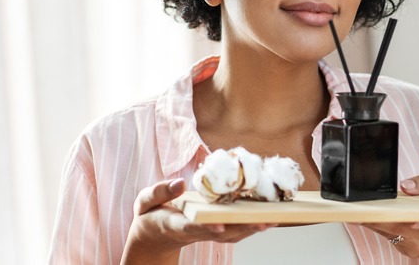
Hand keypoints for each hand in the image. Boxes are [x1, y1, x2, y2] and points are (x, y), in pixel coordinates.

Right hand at [121, 178, 274, 264]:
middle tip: (264, 221)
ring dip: (252, 228)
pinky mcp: (214, 230)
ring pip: (231, 234)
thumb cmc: (150, 216)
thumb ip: (160, 192)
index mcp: (175, 225)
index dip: (206, 226)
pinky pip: (234, 230)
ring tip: (273, 218)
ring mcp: (205, 234)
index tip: (220, 224)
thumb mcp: (144, 202)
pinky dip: (250, 225)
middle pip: (221, 233)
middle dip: (242, 227)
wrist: (154, 236)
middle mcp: (194, 232)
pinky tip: (267, 216)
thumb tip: (180, 183)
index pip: (192, 227)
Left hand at [362, 175, 418, 263]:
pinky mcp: (406, 250)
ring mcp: (417, 246)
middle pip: (397, 227)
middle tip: (360, 207)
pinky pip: (387, 237)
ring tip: (358, 209)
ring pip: (389, 233)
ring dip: (373, 221)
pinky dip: (377, 225)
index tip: (386, 212)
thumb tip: (405, 185)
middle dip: (377, 217)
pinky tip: (368, 216)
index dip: (402, 216)